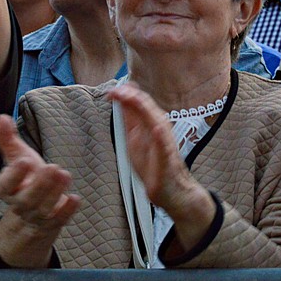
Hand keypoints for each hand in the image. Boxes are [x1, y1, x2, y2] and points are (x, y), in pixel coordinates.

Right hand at [0, 115, 78, 266]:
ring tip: (65, 174)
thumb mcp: (17, 157)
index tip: (24, 161)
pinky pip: (59, 220)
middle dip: (40, 185)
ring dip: (55, 193)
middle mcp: (20, 204)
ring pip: (43, 209)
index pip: (6, 185)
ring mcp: (36, 216)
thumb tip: (1, 117)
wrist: (33, 210)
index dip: (14, 175)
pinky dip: (67, 211)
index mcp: (7, 188)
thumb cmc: (26, 177)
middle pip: (27, 199)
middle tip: (53, 167)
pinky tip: (75, 199)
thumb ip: (7, 140)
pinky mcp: (53, 222)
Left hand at [108, 82, 213, 224]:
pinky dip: (161, 137)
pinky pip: (165, 146)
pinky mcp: (167, 159)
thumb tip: (121, 98)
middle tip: (117, 91)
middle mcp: (159, 128)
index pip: (139, 102)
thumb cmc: (152, 164)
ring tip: (131, 97)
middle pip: (147, 106)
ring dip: (144, 108)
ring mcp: (164, 142)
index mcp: (149, 123)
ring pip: (156, 120)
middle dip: (132, 96)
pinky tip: (157, 129)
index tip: (110, 91)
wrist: (169, 189)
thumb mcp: (134, 137)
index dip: (125, 94)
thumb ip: (129, 118)